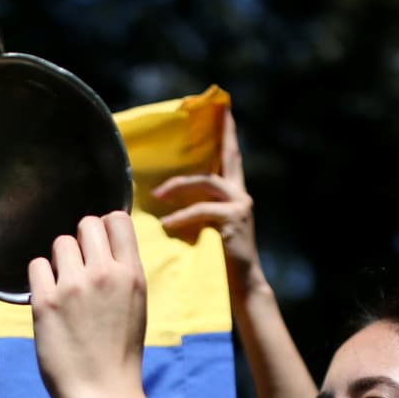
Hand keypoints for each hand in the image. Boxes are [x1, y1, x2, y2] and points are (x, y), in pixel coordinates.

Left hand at [28, 212, 147, 397]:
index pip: (117, 219)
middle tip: (80, 270)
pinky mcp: (46, 302)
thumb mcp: (136, 306)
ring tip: (66, 289)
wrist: (103, 395)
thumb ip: (122, 274)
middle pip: (86, 224)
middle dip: (82, 242)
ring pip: (60, 243)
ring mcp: (74, 286)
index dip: (105, 227)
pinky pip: (37, 266)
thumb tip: (104, 248)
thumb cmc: (119, 355)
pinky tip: (49, 299)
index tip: (100, 245)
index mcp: (132, 275)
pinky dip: (41, 279)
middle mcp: (105, 274)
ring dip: (60, 261)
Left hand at [153, 108, 263, 299]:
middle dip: (221, 136)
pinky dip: (181, 217)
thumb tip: (162, 197)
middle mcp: (241, 197)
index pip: (230, 159)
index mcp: (234, 197)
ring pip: (206, 183)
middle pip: (227, 158)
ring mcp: (240, 208)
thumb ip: (194, 210)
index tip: (224, 109)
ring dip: (178, 186)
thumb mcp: (206, 230)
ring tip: (157, 194)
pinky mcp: (233, 222)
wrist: (241, 288)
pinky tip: (167, 225)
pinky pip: (202, 211)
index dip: (228, 134)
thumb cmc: (218, 263)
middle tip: (213, 112)